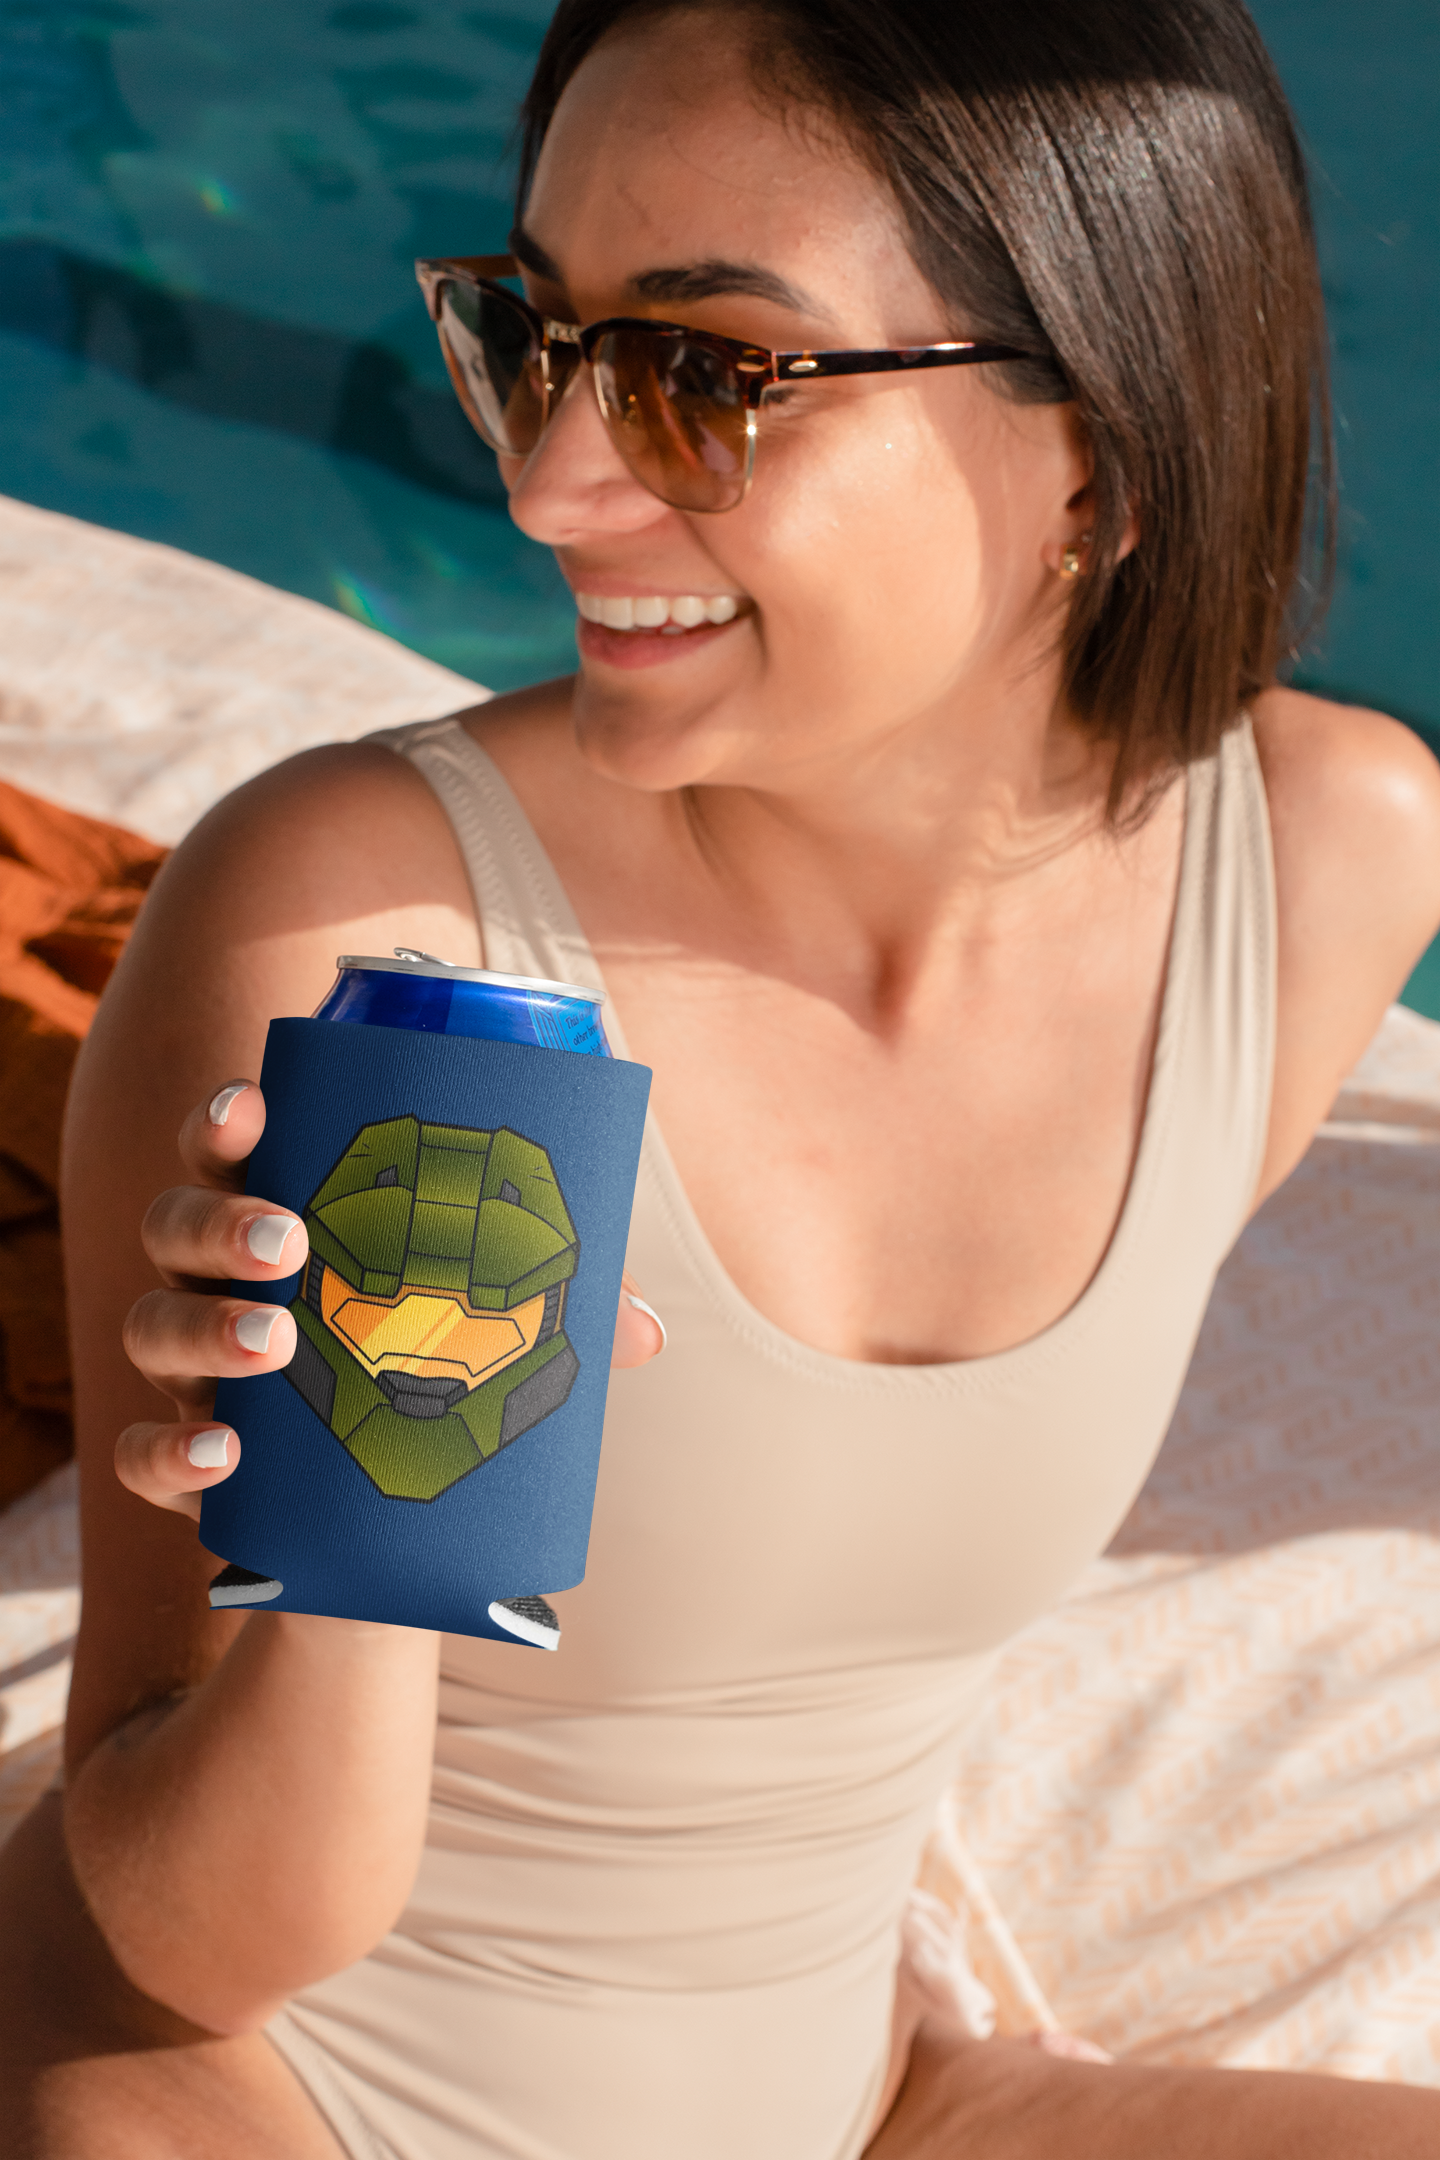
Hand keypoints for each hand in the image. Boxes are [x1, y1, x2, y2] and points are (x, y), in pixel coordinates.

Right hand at [116, 1081, 665, 1521]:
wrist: (397, 1538)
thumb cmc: (443, 1382)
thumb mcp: (507, 1336)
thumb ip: (566, 1312)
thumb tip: (642, 1331)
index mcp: (287, 1222)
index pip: (231, 1150)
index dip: (226, 1120)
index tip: (256, 1107)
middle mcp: (222, 1286)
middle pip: (175, 1224)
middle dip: (220, 1221)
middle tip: (289, 1240)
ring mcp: (197, 1374)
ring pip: (150, 1325)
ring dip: (204, 1325)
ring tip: (274, 1339)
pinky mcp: (191, 1467)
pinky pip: (142, 1455)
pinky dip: (170, 1452)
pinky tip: (223, 1454)